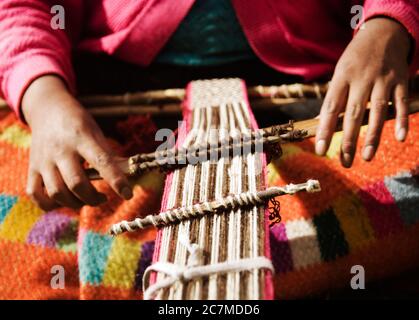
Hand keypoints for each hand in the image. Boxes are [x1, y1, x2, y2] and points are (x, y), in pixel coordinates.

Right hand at [22, 75, 132, 210]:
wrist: (47, 109)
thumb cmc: (78, 124)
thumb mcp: (97, 133)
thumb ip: (109, 155)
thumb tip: (129, 175)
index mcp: (82, 138)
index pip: (101, 162)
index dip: (116, 180)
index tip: (128, 194)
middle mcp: (61, 150)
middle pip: (75, 184)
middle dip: (92, 198)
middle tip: (102, 198)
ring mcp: (43, 160)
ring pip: (56, 193)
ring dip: (74, 203)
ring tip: (85, 200)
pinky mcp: (32, 168)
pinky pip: (35, 194)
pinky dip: (50, 204)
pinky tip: (63, 200)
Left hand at [315, 18, 410, 166]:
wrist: (383, 32)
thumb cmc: (356, 59)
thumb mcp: (339, 73)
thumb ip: (334, 97)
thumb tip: (320, 123)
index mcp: (342, 78)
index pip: (331, 108)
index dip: (325, 131)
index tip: (321, 151)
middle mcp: (361, 78)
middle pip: (353, 114)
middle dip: (348, 140)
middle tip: (345, 162)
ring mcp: (382, 79)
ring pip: (377, 111)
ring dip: (372, 136)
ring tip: (366, 157)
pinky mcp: (400, 80)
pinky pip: (400, 102)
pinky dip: (400, 120)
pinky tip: (399, 137)